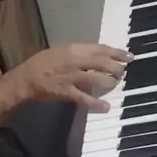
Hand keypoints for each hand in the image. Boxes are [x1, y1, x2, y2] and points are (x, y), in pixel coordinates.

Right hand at [14, 43, 132, 111]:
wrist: (27, 78)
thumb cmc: (43, 62)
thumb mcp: (61, 50)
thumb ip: (79, 53)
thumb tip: (97, 56)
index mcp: (74, 49)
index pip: (101, 49)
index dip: (118, 53)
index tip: (129, 57)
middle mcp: (76, 62)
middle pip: (104, 64)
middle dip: (117, 69)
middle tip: (121, 73)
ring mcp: (72, 78)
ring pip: (99, 79)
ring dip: (110, 83)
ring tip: (113, 84)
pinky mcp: (68, 93)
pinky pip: (86, 99)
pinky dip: (97, 104)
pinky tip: (106, 107)